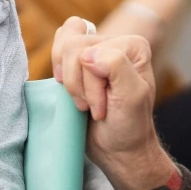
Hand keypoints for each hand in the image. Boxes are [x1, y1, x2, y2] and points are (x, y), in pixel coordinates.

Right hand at [50, 19, 174, 189]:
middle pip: (74, 46)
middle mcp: (115, 42)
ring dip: (69, 82)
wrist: (118, 147)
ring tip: (84, 102)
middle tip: (92, 106)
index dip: (91, 84)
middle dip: (78, 84)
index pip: (92, 52)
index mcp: (133, 46)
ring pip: (63, 47)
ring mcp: (95, 50)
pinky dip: (60, 73)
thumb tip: (88, 53)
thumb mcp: (132, 97)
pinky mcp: (78, 61)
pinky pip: (57, 50)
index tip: (103, 108)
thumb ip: (116, 66)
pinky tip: (72, 92)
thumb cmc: (129, 125)